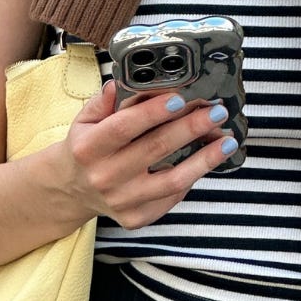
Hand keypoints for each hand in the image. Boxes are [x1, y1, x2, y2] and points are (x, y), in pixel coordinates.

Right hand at [60, 81, 234, 228]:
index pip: (124, 126)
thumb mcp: (86, 119)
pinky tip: (206, 161)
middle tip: (216, 112)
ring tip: (227, 141)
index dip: (154, 112)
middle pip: (155, 149)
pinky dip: (192, 177)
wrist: (72, 188)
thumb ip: (105, 101)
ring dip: (205, 159)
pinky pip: (172, 197)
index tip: (181, 99)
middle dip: (191, 128)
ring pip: (173, 180)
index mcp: (89, 147)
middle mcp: (103, 177)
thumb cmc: (86, 146)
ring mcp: (121, 201)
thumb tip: (123, 82)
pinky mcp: (135, 218)